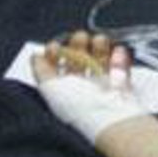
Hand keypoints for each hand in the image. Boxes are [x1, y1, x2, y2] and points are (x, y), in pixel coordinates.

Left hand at [32, 31, 149, 145]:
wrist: (110, 117)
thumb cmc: (79, 106)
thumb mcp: (50, 88)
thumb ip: (40, 71)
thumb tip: (35, 57)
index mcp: (62, 92)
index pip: (56, 68)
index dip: (55, 54)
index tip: (55, 46)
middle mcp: (82, 90)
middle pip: (78, 60)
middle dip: (78, 45)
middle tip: (80, 38)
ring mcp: (102, 87)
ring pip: (100, 60)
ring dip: (99, 46)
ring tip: (99, 41)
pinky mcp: (122, 86)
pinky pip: (120, 66)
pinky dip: (119, 56)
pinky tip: (116, 51)